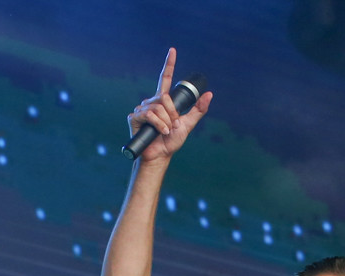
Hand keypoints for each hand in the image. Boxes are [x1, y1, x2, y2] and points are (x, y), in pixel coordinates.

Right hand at [127, 47, 212, 161]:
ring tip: (166, 131)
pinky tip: (160, 132)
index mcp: (163, 101)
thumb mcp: (188, 124)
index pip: (165, 78)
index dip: (169, 64)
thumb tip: (209, 94)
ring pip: (158, 107)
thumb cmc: (171, 141)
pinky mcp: (135, 117)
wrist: (160, 156)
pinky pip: (149, 115)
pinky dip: (158, 124)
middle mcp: (151, 102)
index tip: (172, 50)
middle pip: (164, 98)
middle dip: (172, 113)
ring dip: (166, 121)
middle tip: (172, 125)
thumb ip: (198, 110)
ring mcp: (142, 109)